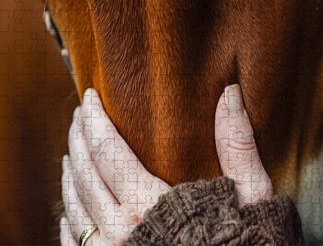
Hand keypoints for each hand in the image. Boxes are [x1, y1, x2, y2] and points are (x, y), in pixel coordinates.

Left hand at [61, 85, 272, 245]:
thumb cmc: (247, 240)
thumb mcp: (250, 192)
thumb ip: (236, 143)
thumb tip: (229, 91)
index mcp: (149, 205)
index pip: (108, 151)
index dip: (96, 121)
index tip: (90, 97)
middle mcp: (120, 232)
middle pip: (85, 175)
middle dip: (78, 139)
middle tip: (80, 114)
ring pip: (76, 208)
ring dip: (71, 175)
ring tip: (73, 152)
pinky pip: (76, 243)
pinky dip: (71, 218)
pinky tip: (73, 207)